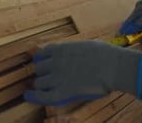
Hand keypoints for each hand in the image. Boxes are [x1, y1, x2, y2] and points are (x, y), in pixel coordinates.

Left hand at [23, 40, 141, 105]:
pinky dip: (33, 96)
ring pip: (39, 82)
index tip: (42, 64)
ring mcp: (57, 77)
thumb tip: (69, 55)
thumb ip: (72, 50)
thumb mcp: (84, 45)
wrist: (114, 66)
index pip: (42, 54)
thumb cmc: (106, 55)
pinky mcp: (62, 92)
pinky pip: (42, 96)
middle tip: (50, 78)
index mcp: (61, 49)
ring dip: (43, 85)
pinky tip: (28, 96)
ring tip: (48, 88)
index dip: (41, 60)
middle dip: (43, 73)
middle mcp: (55, 61)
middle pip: (39, 69)